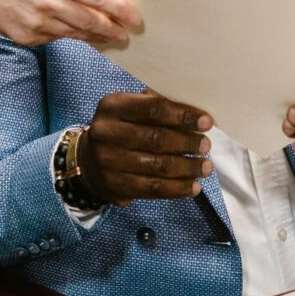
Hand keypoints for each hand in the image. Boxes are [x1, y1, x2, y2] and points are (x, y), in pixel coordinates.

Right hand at [0, 0, 141, 47]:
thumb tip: (100, 4)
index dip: (120, 10)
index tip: (134, 17)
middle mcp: (49, 3)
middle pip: (91, 21)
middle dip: (112, 30)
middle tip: (126, 35)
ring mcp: (38, 23)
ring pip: (75, 34)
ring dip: (95, 37)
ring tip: (109, 38)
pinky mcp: (28, 38)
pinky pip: (55, 39)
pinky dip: (65, 35)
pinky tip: (71, 32)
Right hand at [78, 91, 214, 204]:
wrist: (88, 160)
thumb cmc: (121, 129)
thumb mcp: (131, 109)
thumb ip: (158, 106)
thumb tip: (196, 115)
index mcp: (113, 107)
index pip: (153, 109)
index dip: (182, 116)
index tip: (206, 122)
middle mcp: (106, 133)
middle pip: (155, 139)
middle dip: (186, 143)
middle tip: (205, 146)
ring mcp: (107, 162)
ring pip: (156, 167)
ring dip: (186, 168)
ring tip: (205, 167)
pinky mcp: (114, 186)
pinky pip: (152, 189)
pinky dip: (177, 189)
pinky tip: (193, 186)